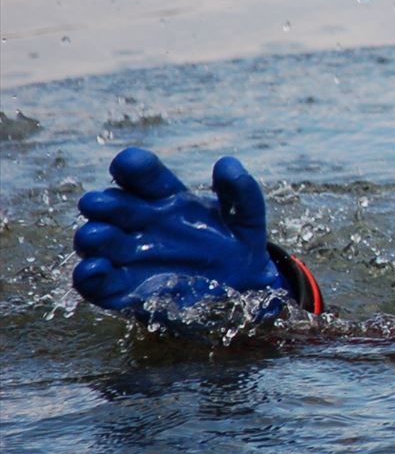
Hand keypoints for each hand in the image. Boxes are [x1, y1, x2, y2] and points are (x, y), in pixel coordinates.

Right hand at [72, 147, 285, 320]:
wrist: (243, 289)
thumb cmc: (238, 246)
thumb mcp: (246, 218)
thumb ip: (241, 193)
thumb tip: (227, 164)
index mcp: (164, 197)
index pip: (141, 175)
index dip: (132, 166)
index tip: (129, 163)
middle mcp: (138, 221)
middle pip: (109, 205)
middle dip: (103, 203)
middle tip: (99, 203)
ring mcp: (126, 254)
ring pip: (95, 240)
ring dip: (93, 237)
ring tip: (99, 236)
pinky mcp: (121, 290)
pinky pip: (94, 283)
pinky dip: (88, 276)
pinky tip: (94, 269)